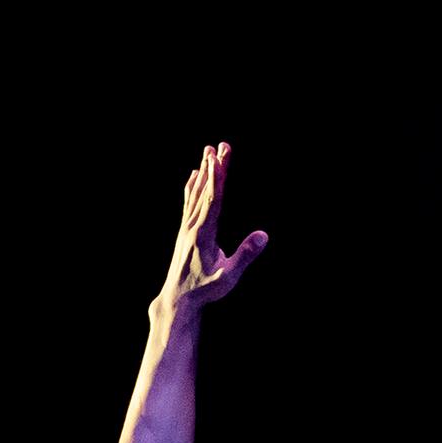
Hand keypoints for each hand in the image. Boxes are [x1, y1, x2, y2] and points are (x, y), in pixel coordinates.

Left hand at [152, 141, 267, 319]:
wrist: (177, 298)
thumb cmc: (205, 289)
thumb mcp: (228, 276)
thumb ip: (245, 255)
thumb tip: (264, 235)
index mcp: (204, 234)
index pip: (213, 200)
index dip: (217, 177)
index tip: (219, 157)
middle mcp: (192, 226)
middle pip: (205, 190)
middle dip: (213, 167)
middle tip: (220, 145)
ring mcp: (186, 227)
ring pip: (195, 193)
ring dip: (203, 171)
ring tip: (207, 151)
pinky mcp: (184, 230)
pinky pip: (189, 201)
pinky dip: (193, 185)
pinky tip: (194, 175)